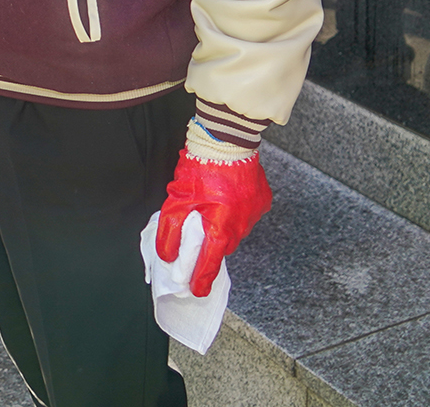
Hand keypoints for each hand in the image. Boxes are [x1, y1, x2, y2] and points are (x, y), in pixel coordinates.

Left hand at [157, 150, 271, 296]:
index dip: (202, 278)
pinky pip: (247, 214)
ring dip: (223, 227)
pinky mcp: (262, 199)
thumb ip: (170, 230)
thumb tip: (167, 255)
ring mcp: (255, 212)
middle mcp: (242, 224)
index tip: (197, 291)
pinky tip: (227, 201)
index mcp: (220, 227)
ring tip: (212, 214)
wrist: (227, 138)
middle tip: (198, 243)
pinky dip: (236, 212)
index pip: (210, 262)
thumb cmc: (200, 167)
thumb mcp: (177, 199)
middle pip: (223, 246)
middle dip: (210, 247)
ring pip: (236, 230)